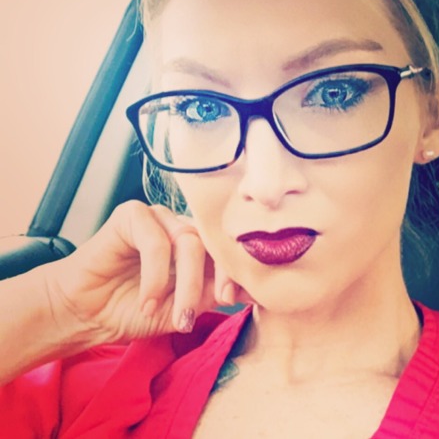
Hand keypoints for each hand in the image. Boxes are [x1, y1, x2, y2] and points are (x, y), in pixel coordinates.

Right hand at [42, 201, 246, 344]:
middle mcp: (182, 226)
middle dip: (216, 278)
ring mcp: (159, 218)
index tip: (235, 300)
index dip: (235, 273)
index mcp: (198, 245)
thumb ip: (214, 295)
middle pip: (212, 244)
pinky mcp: (133, 214)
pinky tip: (147, 300)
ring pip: (188, 242)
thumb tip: (258, 292)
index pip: (227, 250)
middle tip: (214, 305)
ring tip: (175, 316)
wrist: (88, 313)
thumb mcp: (184, 308)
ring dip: (185, 285)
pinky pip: (156, 241)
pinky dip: (156, 276)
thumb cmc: (135, 309)